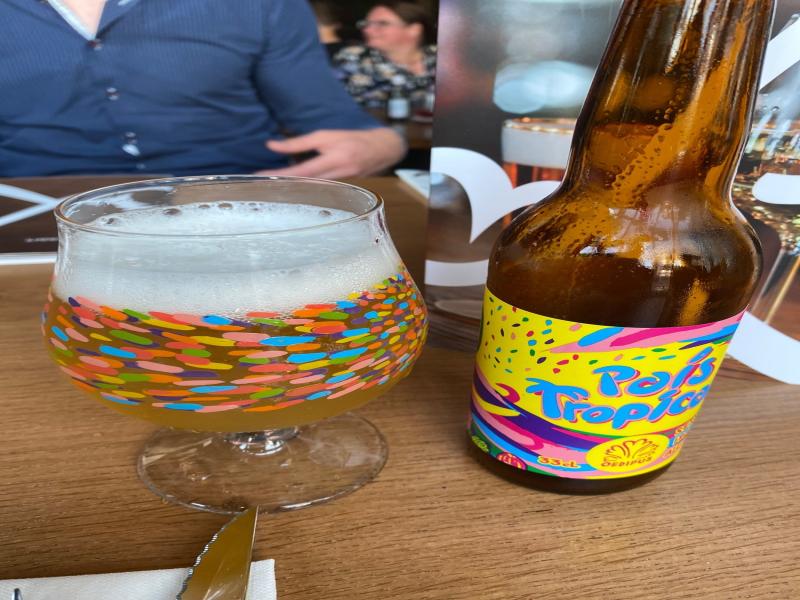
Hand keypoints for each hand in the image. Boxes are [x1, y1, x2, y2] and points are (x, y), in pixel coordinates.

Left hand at [255, 128, 405, 178]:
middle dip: (282, 186)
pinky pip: (318, 190)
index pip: (301, 171)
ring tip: (270, 190)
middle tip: (258, 187)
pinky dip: (303, 190)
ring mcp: (341, 184)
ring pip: (311, 190)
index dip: (281, 175)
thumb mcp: (325, 135)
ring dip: (291, 190)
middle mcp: (337, 174)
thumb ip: (298, 143)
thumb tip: (272, 145)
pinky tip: (291, 191)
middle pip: (304, 184)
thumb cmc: (352, 139)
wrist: (382, 150)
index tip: (261, 176)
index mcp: (334, 158)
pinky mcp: (342, 189)